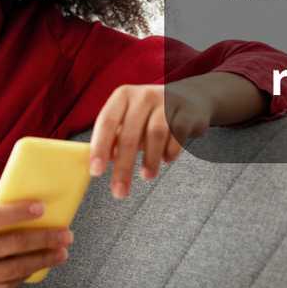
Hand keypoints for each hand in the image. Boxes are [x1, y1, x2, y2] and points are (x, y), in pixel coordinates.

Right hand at [0, 200, 71, 287]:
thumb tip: (23, 214)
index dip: (18, 212)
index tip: (41, 208)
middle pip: (11, 245)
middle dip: (44, 240)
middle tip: (65, 235)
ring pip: (14, 269)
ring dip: (42, 260)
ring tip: (60, 253)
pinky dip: (23, 278)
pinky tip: (36, 269)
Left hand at [89, 82, 213, 198]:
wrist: (190, 97)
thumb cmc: (151, 113)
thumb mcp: (129, 118)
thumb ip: (114, 138)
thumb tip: (98, 163)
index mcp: (123, 96)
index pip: (106, 122)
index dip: (100, 147)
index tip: (96, 171)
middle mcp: (143, 96)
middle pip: (129, 134)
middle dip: (123, 167)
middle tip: (120, 191)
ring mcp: (166, 102)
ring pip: (155, 135)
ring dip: (149, 160)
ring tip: (147, 176)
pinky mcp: (187, 112)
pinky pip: (176, 136)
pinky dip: (169, 152)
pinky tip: (165, 159)